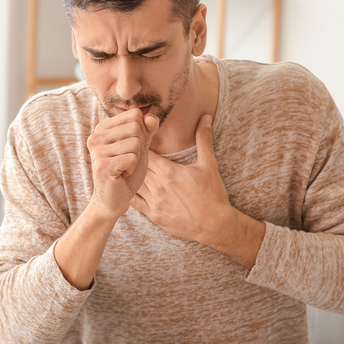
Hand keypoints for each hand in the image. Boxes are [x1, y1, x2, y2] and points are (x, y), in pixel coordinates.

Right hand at [87, 109, 159, 219]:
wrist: (114, 199)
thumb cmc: (127, 171)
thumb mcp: (141, 145)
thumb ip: (147, 128)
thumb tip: (151, 117)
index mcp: (102, 128)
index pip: (135, 115)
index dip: (142, 132)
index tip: (130, 148)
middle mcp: (95, 136)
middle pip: (136, 127)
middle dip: (139, 147)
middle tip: (127, 160)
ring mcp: (96, 150)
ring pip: (135, 143)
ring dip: (136, 159)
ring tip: (124, 168)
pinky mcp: (102, 165)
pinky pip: (132, 158)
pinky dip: (132, 168)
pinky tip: (122, 174)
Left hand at [131, 115, 232, 243]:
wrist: (215, 225)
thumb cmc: (213, 194)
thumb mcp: (209, 165)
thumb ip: (204, 140)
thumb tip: (205, 117)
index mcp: (168, 171)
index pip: (145, 152)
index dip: (140, 145)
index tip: (139, 140)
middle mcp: (158, 186)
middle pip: (136, 167)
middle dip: (133, 159)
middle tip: (130, 152)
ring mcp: (154, 202)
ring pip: (133, 184)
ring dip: (131, 176)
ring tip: (128, 168)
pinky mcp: (154, 216)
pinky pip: (134, 202)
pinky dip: (130, 193)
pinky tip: (129, 187)